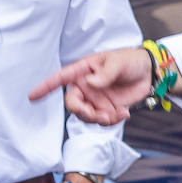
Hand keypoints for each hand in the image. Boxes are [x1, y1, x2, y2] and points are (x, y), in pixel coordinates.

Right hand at [27, 47, 152, 124]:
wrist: (149, 73)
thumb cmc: (130, 61)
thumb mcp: (117, 63)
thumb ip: (104, 74)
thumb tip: (90, 84)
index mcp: (84, 71)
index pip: (61, 79)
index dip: (45, 87)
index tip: (32, 96)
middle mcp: (86, 87)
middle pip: (72, 104)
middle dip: (82, 113)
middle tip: (98, 115)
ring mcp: (96, 100)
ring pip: (87, 116)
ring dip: (99, 120)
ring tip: (116, 115)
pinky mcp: (106, 110)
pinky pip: (102, 122)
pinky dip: (112, 121)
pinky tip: (124, 113)